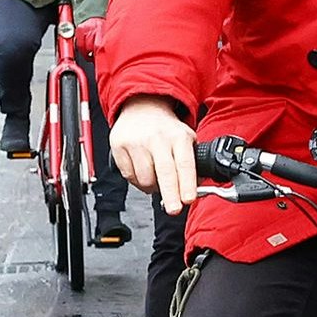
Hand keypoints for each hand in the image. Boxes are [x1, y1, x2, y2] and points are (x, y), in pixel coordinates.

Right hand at [111, 98, 197, 212]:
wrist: (141, 107)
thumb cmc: (166, 129)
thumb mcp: (185, 139)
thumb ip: (192, 163)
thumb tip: (196, 188)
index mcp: (178, 136)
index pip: (184, 163)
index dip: (187, 183)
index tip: (188, 199)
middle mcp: (157, 138)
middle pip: (164, 172)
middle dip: (171, 194)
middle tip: (174, 209)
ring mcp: (137, 142)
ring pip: (145, 178)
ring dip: (152, 187)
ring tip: (156, 179)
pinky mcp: (120, 146)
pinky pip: (129, 176)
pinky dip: (137, 180)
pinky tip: (142, 170)